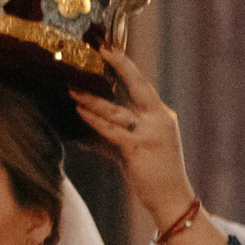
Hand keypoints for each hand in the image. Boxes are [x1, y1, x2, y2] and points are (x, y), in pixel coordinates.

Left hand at [74, 49, 192, 230]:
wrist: (172, 198)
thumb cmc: (154, 174)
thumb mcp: (136, 148)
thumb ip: (114, 137)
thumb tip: (87, 133)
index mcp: (161, 115)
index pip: (142, 84)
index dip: (125, 64)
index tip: (109, 47)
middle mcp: (159, 119)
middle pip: (138, 84)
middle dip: (119, 64)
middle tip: (100, 47)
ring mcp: (151, 132)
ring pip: (117, 110)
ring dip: (92, 100)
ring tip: (72, 90)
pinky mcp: (139, 148)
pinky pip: (112, 131)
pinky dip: (94, 122)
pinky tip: (80, 113)